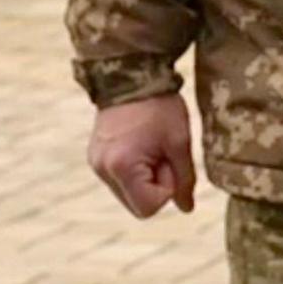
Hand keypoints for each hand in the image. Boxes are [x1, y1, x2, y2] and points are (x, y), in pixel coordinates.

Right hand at [88, 94, 195, 217]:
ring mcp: (95, 164)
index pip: (148, 208)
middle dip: (155, 185)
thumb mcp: (179, 142)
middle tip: (161, 153)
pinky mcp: (95, 157)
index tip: (168, 161)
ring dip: (145, 178)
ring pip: (129, 193)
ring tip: (150, 146)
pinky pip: (120, 179)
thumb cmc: (160, 107)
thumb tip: (187, 209)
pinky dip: (134, 170)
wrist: (131, 74)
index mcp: (122, 167)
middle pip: (137, 204)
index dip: (166, 189)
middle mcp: (102, 170)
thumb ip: (184, 179)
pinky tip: (140, 144)